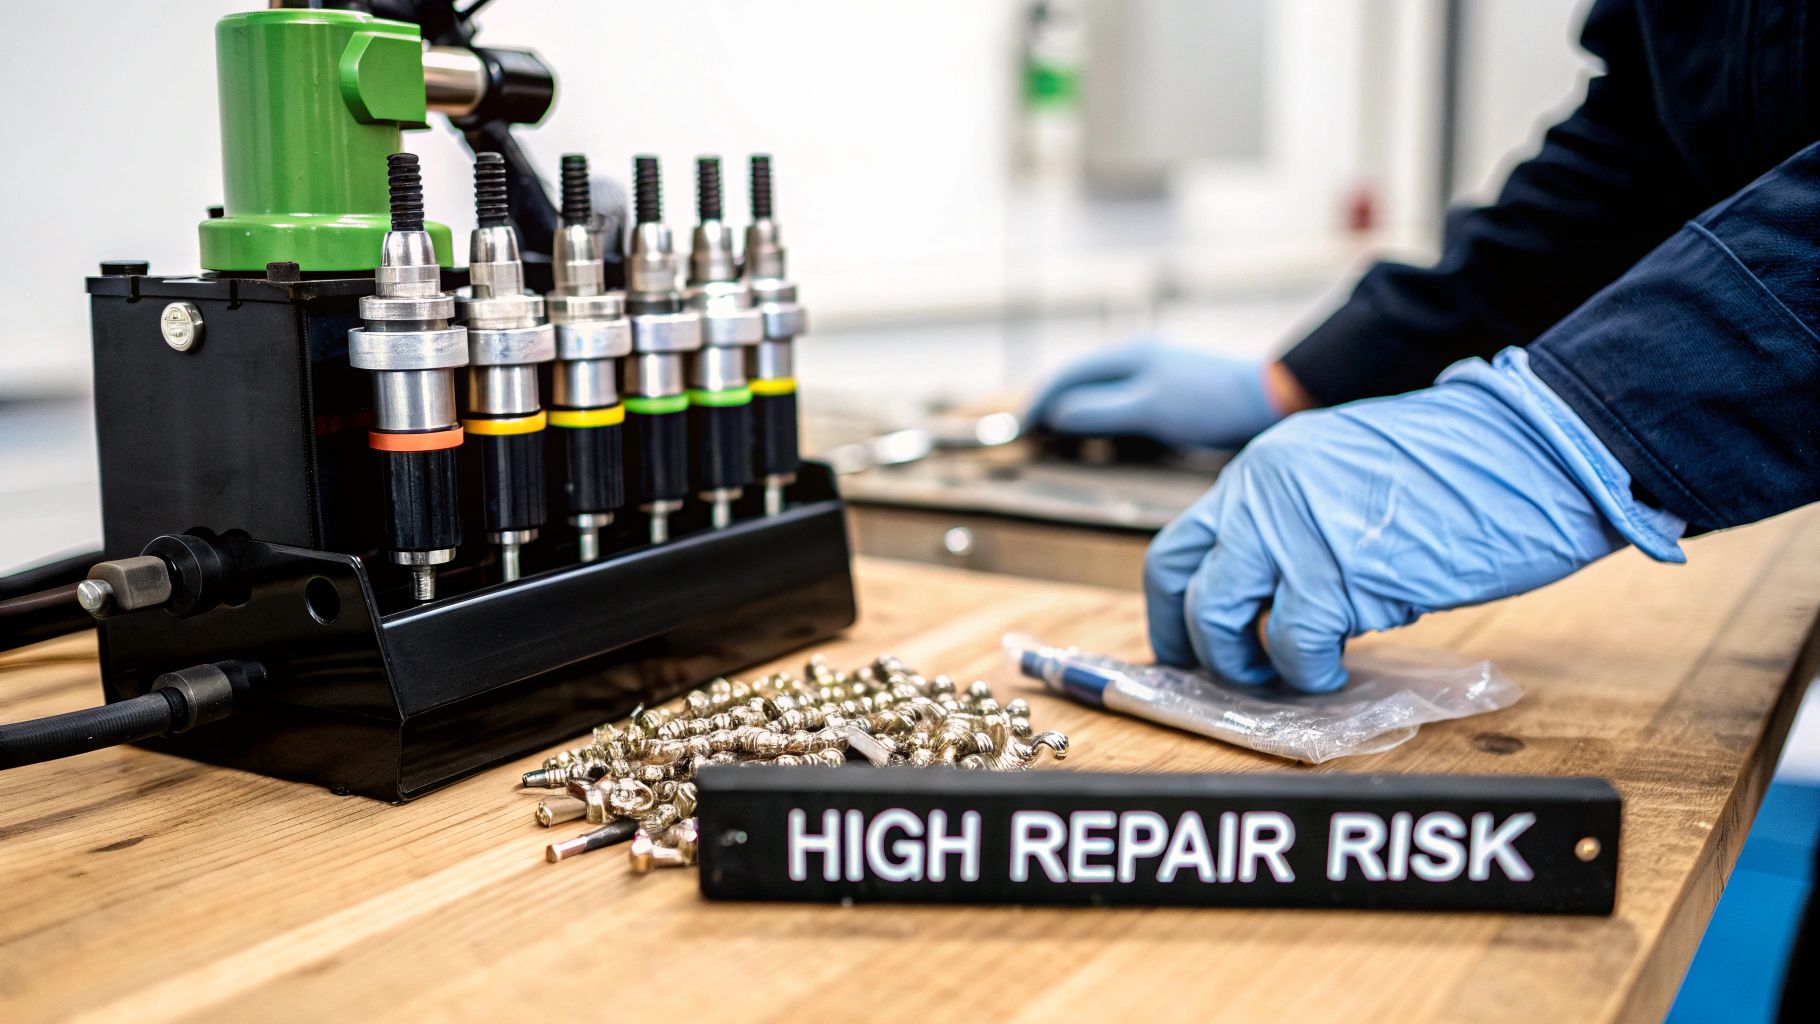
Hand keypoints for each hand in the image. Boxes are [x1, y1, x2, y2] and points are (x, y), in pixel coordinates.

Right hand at [1026, 340, 1304, 448]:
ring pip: (1103, 392)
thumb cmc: (1209, 402)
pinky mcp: (1174, 393)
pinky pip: (1125, 403)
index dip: (1039, 401)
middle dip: (1054, 406)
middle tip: (1031, 435)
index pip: (1068, 375)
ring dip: (1079, 414)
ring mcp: (1157, 374)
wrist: (1270, 398)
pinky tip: (1107, 438)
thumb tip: (1056, 415)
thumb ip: (1098, 411)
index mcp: (1129, 355)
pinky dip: (1104, 420)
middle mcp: (1139, 358)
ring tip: (1059, 438)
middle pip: (1082, 381)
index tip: (1019, 429)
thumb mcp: (1147, 409)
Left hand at [1143, 349, 1685, 691]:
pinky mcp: (1337, 571)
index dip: (1175, 605)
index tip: (1188, 643)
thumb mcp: (1352, 476)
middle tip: (1226, 676)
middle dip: (1190, 642)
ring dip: (1245, 664)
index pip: (1181, 542)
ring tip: (1288, 676)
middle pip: (1178, 579)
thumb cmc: (1466, 471)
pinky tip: (1336, 674)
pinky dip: (1308, 675)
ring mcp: (1293, 529)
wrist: (1532, 451)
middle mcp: (1262, 491)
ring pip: (1218, 617)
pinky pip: (1293, 647)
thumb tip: (1270, 594)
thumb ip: (1298, 521)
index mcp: (1264, 466)